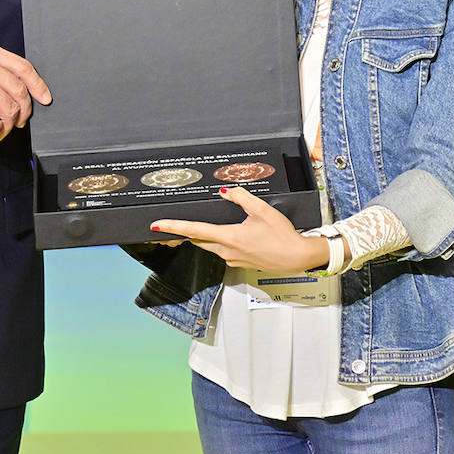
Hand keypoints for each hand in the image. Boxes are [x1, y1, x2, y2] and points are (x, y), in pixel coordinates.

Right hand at [0, 44, 51, 143]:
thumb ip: (0, 70)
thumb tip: (28, 88)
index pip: (24, 67)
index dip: (38, 84)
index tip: (45, 97)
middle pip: (20, 92)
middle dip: (24, 111)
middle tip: (20, 121)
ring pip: (11, 111)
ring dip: (8, 126)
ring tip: (0, 130)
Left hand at [150, 186, 328, 271]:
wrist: (297, 257)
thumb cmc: (282, 236)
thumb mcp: (262, 210)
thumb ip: (242, 197)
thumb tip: (225, 191)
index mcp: (230, 237)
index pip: (195, 230)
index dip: (174, 227)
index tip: (157, 225)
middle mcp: (227, 251)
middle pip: (199, 240)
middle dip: (185, 233)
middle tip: (171, 226)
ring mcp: (233, 259)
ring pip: (210, 246)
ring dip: (204, 237)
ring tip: (201, 226)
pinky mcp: (239, 262)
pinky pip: (222, 251)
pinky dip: (219, 242)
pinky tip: (231, 234)